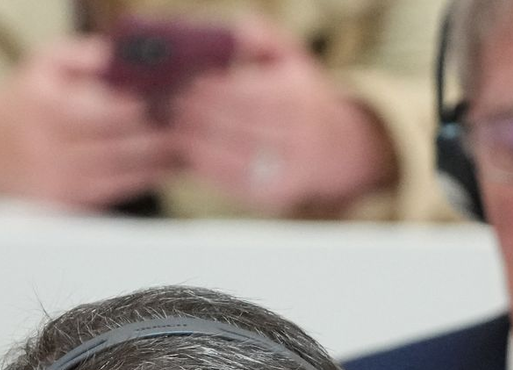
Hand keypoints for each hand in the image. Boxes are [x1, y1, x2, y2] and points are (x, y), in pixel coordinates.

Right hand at [0, 37, 176, 207]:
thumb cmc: (27, 98)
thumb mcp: (47, 62)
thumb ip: (89, 56)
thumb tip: (131, 55)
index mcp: (50, 111)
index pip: (110, 112)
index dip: (147, 108)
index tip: (177, 98)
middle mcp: (55, 151)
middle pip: (123, 148)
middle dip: (163, 138)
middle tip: (195, 127)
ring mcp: (63, 182)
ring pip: (125, 175)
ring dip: (163, 163)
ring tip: (191, 147)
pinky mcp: (71, 203)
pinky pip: (118, 192)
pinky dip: (147, 180)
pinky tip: (168, 168)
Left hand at [170, 18, 395, 214]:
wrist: (335, 150)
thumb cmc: (301, 98)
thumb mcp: (294, 62)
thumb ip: (266, 40)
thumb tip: (237, 32)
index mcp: (301, 103)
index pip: (253, 97)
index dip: (219, 91)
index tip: (192, 83)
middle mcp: (298, 140)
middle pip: (242, 128)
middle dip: (204, 117)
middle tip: (176, 106)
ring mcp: (286, 171)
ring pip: (236, 159)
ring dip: (201, 145)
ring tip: (178, 130)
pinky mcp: (273, 195)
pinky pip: (236, 184)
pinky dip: (209, 170)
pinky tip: (191, 154)